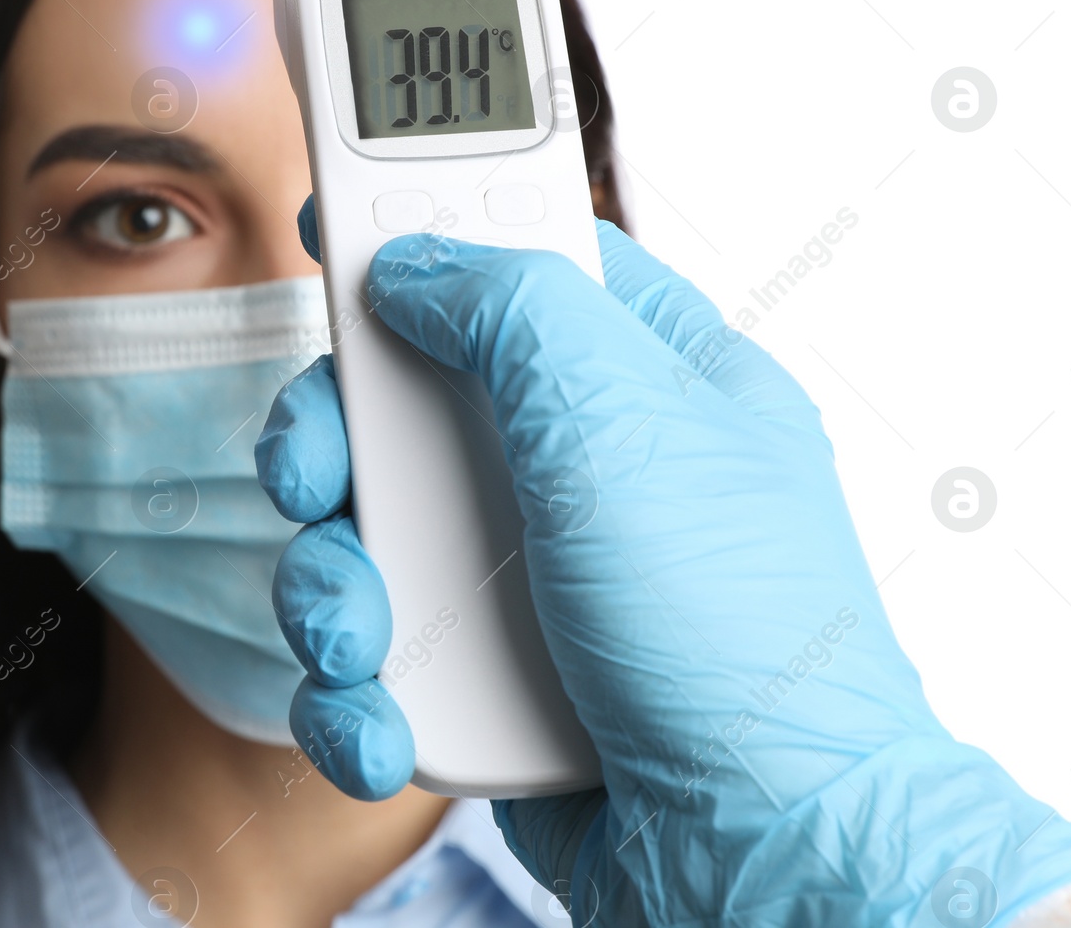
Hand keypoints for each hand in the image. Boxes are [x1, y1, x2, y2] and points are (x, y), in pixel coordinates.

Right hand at [256, 203, 1070, 925]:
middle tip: (309, 471)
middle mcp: (578, 469)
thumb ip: (507, 306)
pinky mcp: (486, 678)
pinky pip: (376, 652)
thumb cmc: (735, 639)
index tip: (339, 212)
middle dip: (335, 438)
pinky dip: (357, 691)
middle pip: (407, 397)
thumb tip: (414, 262)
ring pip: (369, 531)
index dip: (426, 229)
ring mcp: (530, 576)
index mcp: (642, 379)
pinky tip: (383, 724)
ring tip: (357, 641)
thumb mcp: (621, 420)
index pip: (521, 260)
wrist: (761, 858)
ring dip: (331, 586)